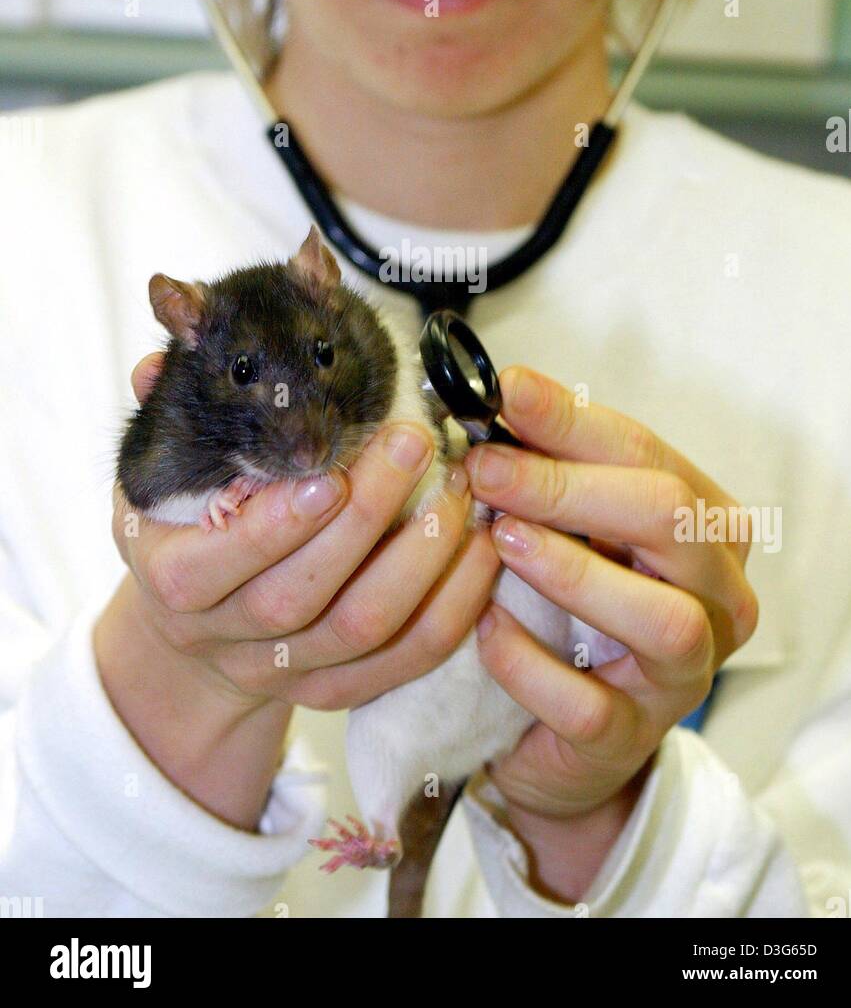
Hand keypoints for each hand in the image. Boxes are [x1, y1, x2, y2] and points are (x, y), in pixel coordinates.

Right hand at [111, 353, 497, 714]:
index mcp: (172, 579)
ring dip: (421, 556)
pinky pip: (409, 656)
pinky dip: (455, 603)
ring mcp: (285, 674)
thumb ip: (167, 420)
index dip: (275, 524)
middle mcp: (224, 637)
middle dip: (365, 517)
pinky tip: (481, 544)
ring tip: (457, 486)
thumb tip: (160, 367)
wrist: (197, 631)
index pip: (217, 564)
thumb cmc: (188, 528)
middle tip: (412, 442)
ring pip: (363, 629)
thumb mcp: (160, 474)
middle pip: (299, 597)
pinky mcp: (340, 690)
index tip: (326, 472)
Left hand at [463, 365, 757, 899]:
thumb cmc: (569, 602)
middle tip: (486, 467)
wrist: (561, 727)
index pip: (647, 453)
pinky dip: (531, 663)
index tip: (504, 392)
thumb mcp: (567, 521)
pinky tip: (486, 629)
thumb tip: (501, 394)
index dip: (572, 420)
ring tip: (501, 539)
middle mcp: (718, 595)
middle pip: (670, 519)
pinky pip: (591, 704)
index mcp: (705, 524)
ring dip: (574, 571)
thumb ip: (548, 463)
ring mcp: (685, 674)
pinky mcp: (633, 738)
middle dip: (569, 486)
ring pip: (663, 619)